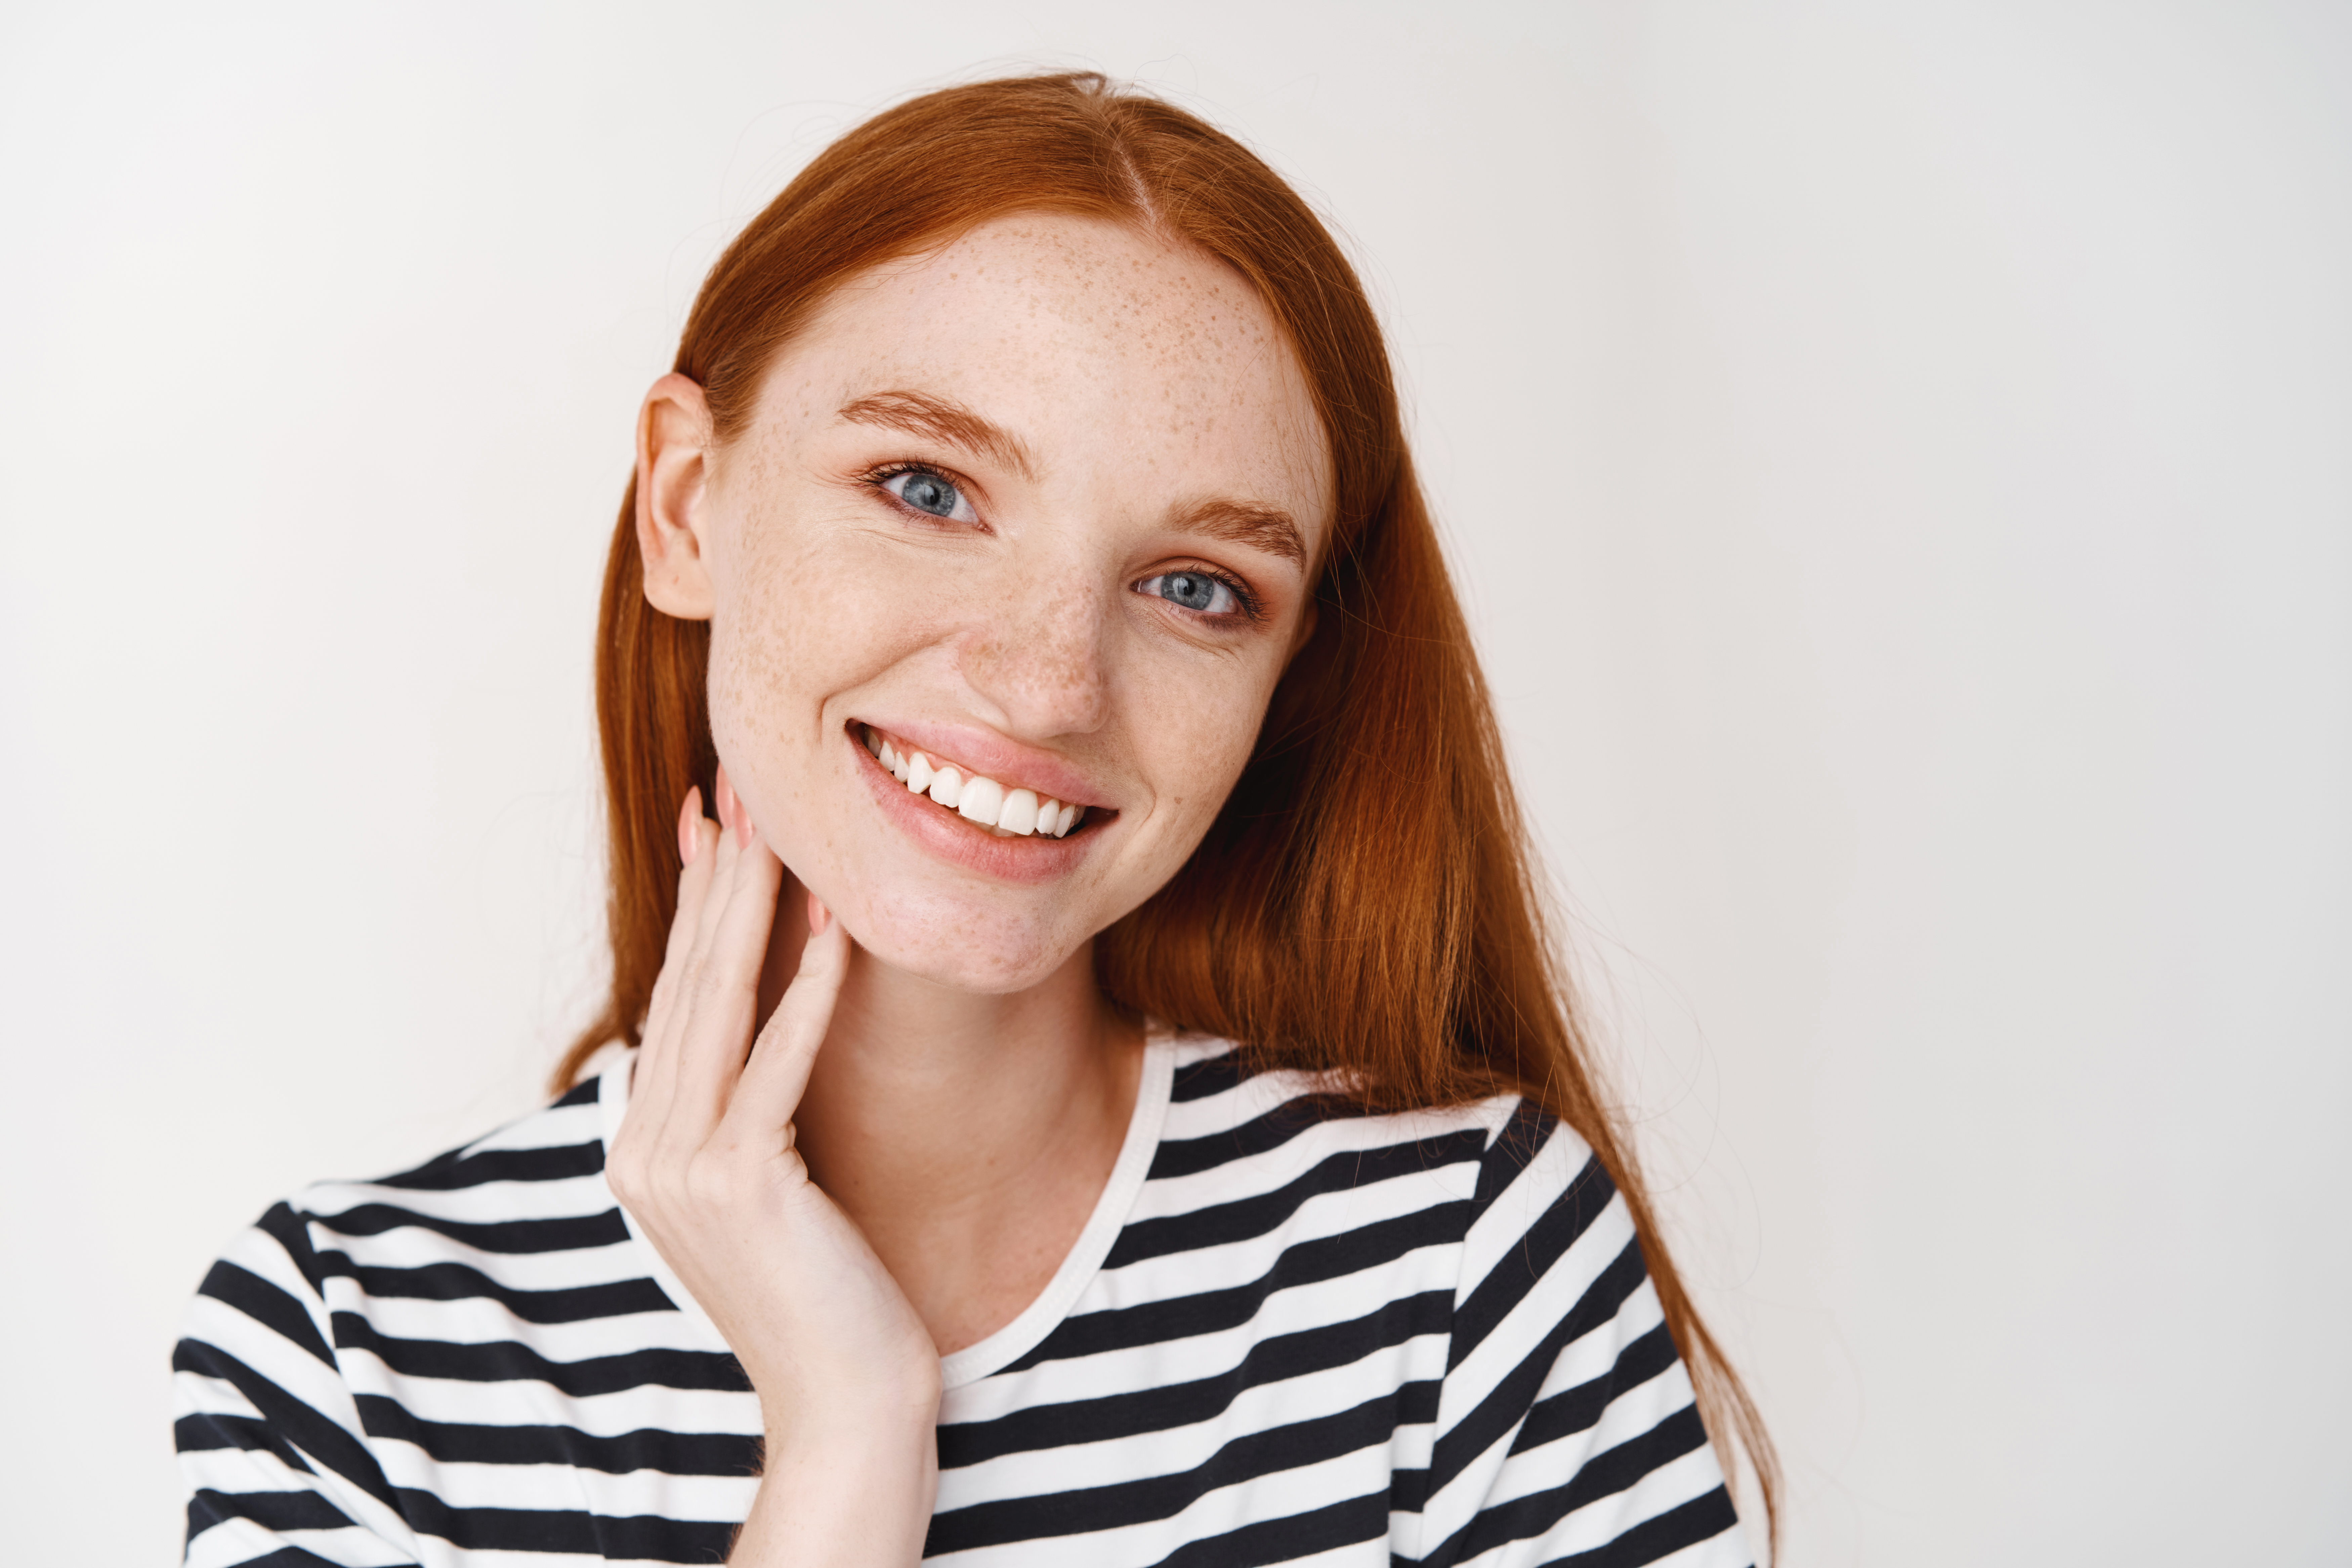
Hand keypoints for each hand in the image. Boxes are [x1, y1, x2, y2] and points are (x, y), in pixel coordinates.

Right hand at [604, 769, 939, 1565]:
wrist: (845, 1394)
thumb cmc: (824, 1284)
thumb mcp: (767, 1178)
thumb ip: (741, 1105)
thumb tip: (744, 1015)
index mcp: (646, 1145)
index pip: (676, 995)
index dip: (695, 902)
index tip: (714, 817)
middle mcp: (646, 1152)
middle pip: (690, 985)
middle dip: (720, 880)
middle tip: (744, 785)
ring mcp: (680, 1170)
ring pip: (720, 1009)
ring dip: (755, 910)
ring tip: (783, 825)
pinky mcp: (738, 1184)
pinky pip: (776, 1065)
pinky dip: (808, 991)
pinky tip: (836, 926)